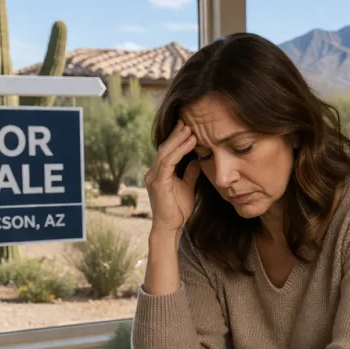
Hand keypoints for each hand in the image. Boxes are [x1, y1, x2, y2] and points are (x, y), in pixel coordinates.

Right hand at [145, 120, 200, 235]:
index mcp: (159, 173)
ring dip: (178, 139)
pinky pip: (169, 162)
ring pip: (165, 152)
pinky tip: (190, 143)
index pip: (167, 152)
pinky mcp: (158, 182)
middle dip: (176, 135)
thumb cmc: (178, 210)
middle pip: (164, 148)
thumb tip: (196, 160)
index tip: (188, 128)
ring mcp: (154, 177)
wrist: (171, 227)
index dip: (176, 139)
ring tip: (190, 129)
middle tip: (187, 122)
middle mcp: (153, 172)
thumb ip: (190, 174)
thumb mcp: (187, 187)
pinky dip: (180, 151)